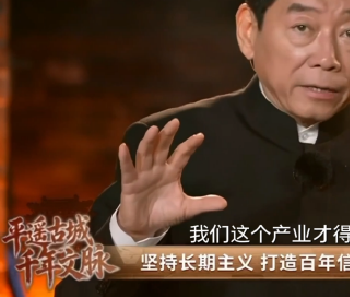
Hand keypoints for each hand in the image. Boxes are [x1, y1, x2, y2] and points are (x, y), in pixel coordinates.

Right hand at [117, 119, 226, 240]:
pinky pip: (128, 170)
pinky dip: (125, 159)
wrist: (145, 227)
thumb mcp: (186, 209)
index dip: (189, 146)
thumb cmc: (165, 213)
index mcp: (172, 172)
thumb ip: (204, 204)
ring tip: (154, 129)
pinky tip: (124, 147)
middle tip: (175, 122)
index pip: (182, 155)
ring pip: (146, 154)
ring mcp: (143, 174)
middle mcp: (157, 169)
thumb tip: (225, 203)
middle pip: (162, 149)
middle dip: (168, 136)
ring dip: (149, 142)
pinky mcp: (130, 183)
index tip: (200, 136)